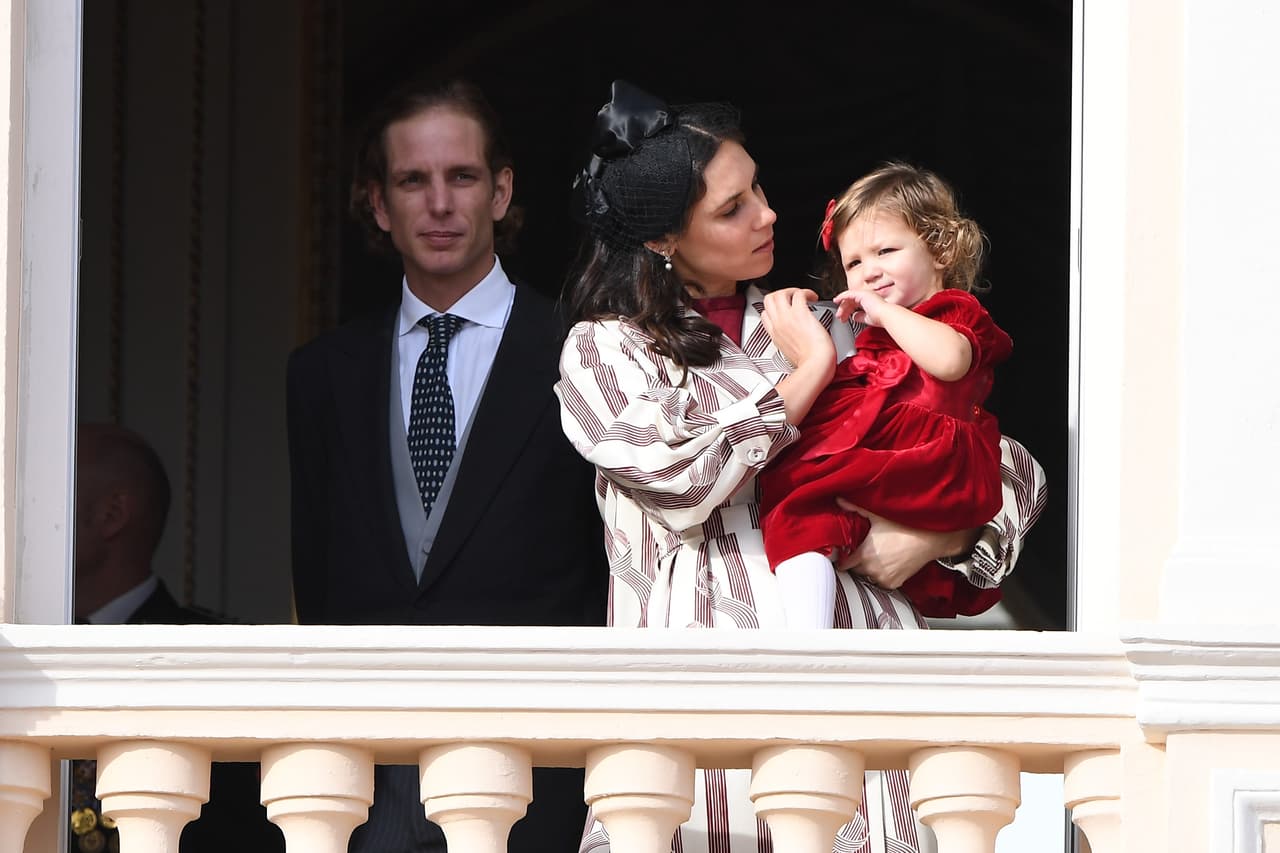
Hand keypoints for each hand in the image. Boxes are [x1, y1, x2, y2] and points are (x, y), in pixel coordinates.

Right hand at [760, 287, 835, 369]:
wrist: (816, 364)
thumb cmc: (809, 362)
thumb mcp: (789, 353)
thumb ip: (787, 341)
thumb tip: (793, 336)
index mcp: (774, 334)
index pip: (765, 314)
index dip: (773, 309)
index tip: (784, 309)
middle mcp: (778, 324)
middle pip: (769, 299)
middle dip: (780, 294)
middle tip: (792, 297)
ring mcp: (787, 317)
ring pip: (780, 293)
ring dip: (792, 291)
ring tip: (802, 295)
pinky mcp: (800, 313)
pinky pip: (799, 294)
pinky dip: (807, 292)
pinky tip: (813, 297)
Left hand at [834, 288, 889, 325]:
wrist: (885, 315)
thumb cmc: (880, 318)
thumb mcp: (867, 318)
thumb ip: (860, 316)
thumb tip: (854, 317)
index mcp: (869, 301)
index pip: (855, 304)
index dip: (848, 311)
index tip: (843, 317)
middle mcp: (867, 296)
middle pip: (851, 301)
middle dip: (844, 310)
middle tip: (839, 317)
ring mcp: (864, 294)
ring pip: (849, 298)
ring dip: (842, 306)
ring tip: (838, 314)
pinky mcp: (861, 293)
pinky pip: (848, 294)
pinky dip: (841, 297)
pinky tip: (836, 300)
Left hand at [834, 499, 976, 589]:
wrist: (929, 539)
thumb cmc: (904, 527)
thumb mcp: (877, 516)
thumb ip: (855, 508)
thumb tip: (839, 499)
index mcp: (864, 555)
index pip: (843, 564)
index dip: (842, 559)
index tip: (843, 554)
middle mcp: (872, 570)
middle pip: (856, 570)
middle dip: (857, 562)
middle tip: (863, 550)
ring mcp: (884, 578)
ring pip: (869, 576)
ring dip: (869, 569)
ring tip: (876, 556)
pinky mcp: (894, 583)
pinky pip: (881, 581)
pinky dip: (882, 574)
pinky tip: (887, 563)